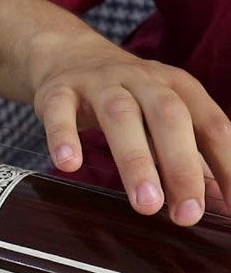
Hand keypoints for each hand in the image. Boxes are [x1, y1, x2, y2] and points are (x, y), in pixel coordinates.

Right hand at [30, 32, 230, 224]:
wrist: (69, 57)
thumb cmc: (126, 99)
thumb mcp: (162, 118)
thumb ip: (190, 155)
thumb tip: (223, 203)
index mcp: (179, 89)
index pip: (212, 127)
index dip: (227, 167)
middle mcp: (144, 81)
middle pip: (169, 118)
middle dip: (182, 167)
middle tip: (187, 215)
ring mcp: (99, 83)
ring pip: (120, 116)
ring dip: (135, 161)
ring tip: (144, 205)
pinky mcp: (59, 91)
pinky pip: (61, 113)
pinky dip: (64, 137)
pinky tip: (69, 165)